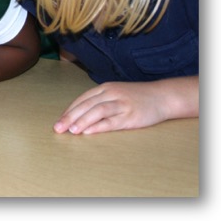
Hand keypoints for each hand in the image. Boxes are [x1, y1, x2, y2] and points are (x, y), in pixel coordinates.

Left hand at [53, 81, 169, 134]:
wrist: (162, 96)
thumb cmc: (135, 97)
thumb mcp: (115, 93)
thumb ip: (98, 101)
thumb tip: (78, 115)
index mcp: (105, 87)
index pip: (82, 99)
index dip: (69, 110)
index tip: (58, 121)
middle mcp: (112, 94)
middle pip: (87, 105)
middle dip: (70, 117)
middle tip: (58, 128)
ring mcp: (122, 104)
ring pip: (98, 111)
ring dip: (83, 121)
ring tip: (71, 131)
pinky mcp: (131, 116)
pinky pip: (112, 121)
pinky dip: (99, 127)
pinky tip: (89, 132)